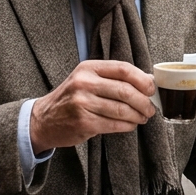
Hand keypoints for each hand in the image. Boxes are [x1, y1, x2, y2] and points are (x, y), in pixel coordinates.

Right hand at [29, 61, 156, 152]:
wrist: (43, 119)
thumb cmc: (71, 98)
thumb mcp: (86, 79)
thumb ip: (112, 78)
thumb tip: (146, 81)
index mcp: (88, 68)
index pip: (123, 69)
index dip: (142, 79)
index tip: (151, 89)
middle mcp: (84, 83)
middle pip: (125, 90)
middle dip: (144, 102)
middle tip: (150, 109)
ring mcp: (82, 103)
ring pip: (122, 110)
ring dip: (138, 116)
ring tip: (142, 118)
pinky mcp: (84, 123)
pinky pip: (115, 124)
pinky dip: (128, 126)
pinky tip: (130, 125)